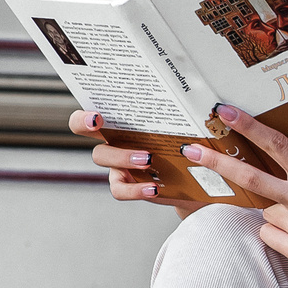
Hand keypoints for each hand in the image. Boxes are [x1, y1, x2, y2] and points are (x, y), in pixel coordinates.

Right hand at [71, 108, 204, 214]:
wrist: (196, 179)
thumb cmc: (186, 145)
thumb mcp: (182, 127)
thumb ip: (180, 113)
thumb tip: (204, 98)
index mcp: (123, 120)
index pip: (92, 109)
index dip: (84, 112)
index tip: (96, 114)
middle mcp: (113, 139)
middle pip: (83, 130)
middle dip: (86, 125)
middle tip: (100, 124)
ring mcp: (116, 163)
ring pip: (102, 158)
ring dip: (122, 156)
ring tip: (148, 159)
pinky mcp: (127, 184)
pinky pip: (120, 188)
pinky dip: (135, 189)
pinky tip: (154, 188)